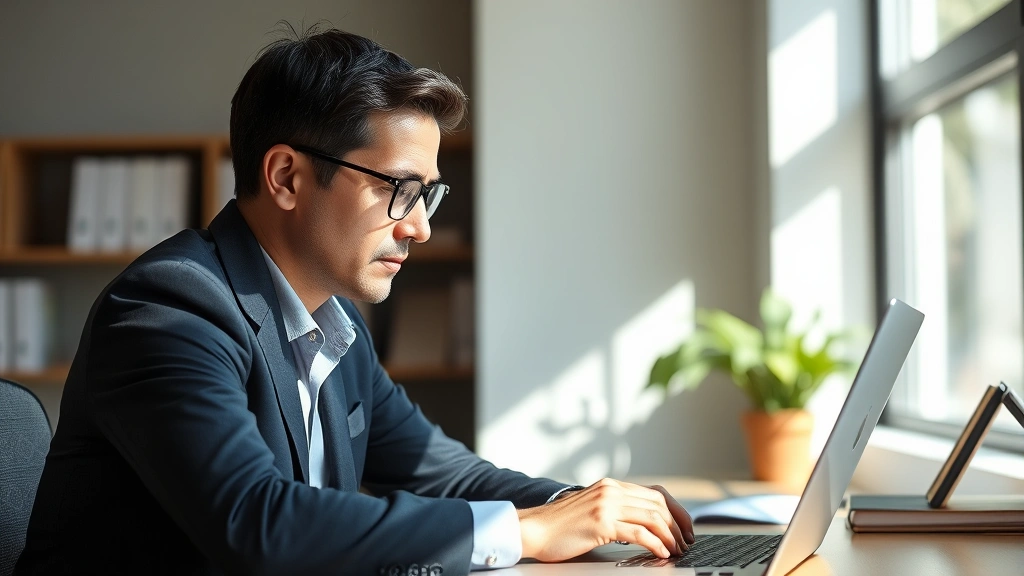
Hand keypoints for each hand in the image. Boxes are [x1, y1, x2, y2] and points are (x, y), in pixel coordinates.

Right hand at [517, 478, 695, 561]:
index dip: (676, 510)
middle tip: (686, 542)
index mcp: (611, 485)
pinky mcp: (601, 522)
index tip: (686, 527)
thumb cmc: (560, 525)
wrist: (534, 528)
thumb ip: (614, 508)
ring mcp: (606, 504)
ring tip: (676, 550)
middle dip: (678, 524)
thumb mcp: (592, 509)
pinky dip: (656, 543)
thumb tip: (642, 523)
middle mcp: (611, 490)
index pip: (655, 492)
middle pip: (658, 503)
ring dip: (670, 536)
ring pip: (652, 517)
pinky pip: (639, 532)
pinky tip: (661, 553)